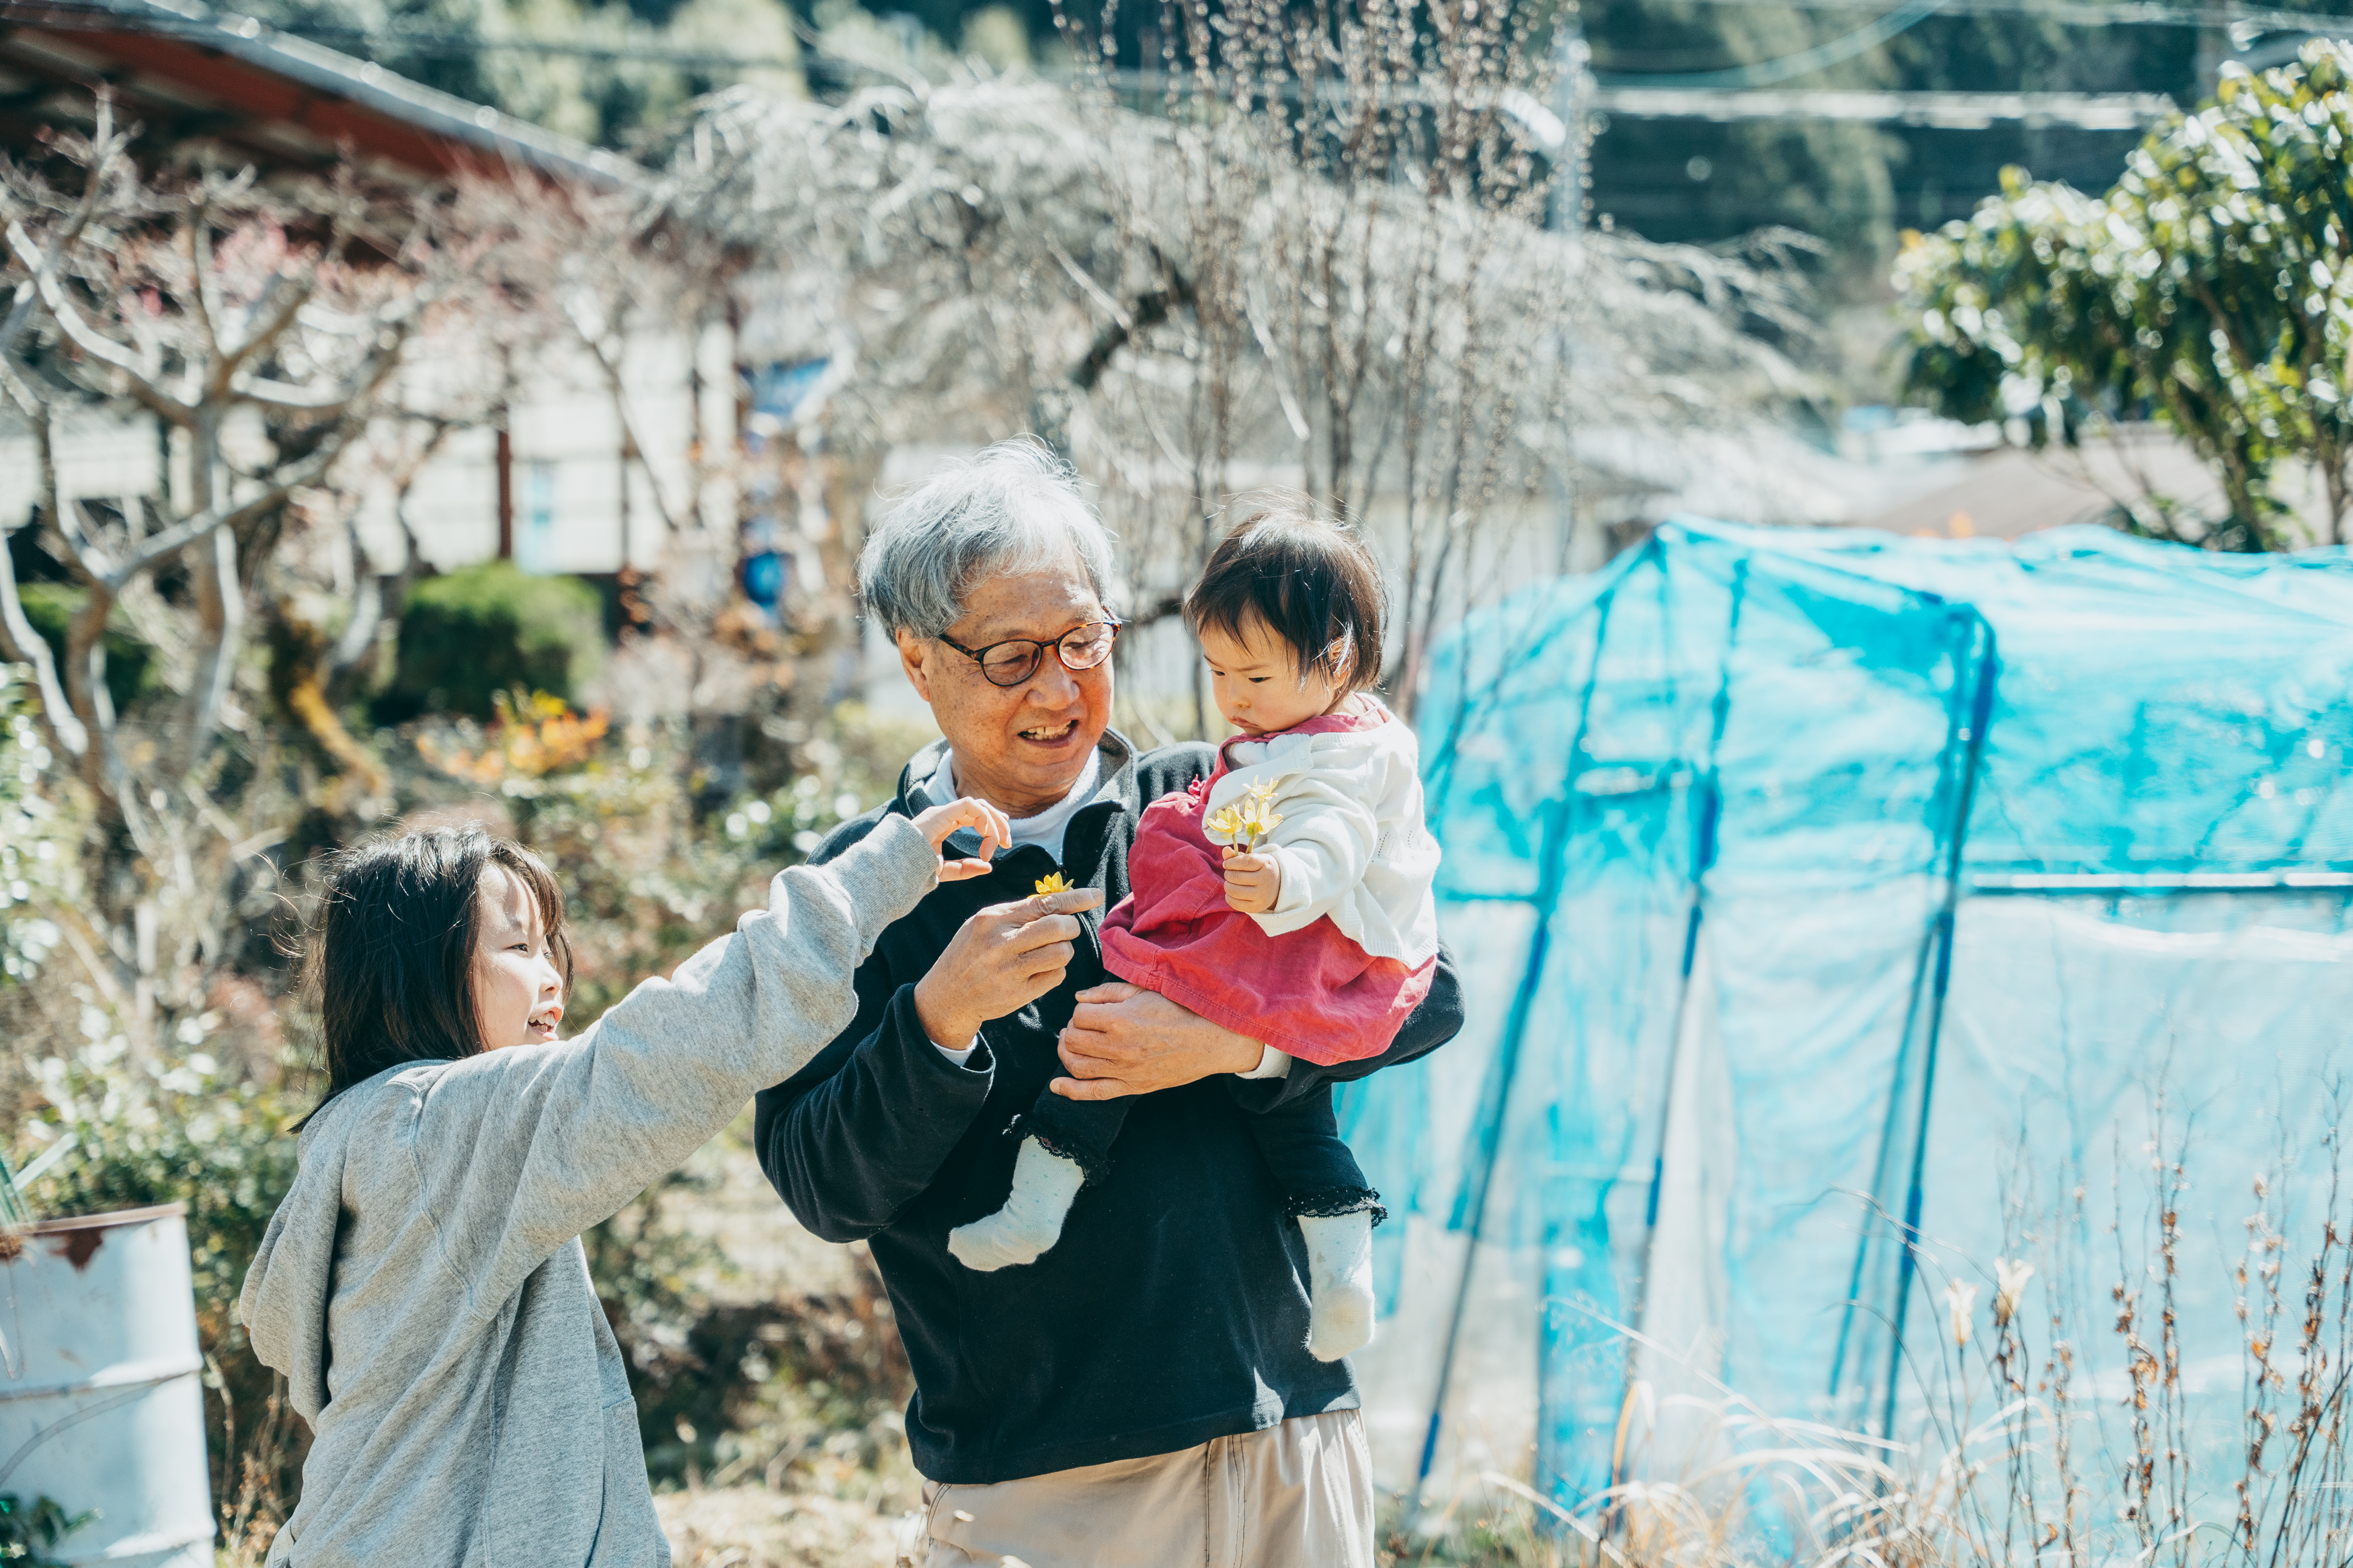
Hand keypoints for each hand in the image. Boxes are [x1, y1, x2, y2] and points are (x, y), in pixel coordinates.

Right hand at [910, 796, 1012, 881]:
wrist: (891, 871)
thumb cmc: (910, 872)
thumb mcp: (944, 871)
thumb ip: (965, 869)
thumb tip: (989, 867)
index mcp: (942, 824)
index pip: (973, 814)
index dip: (991, 825)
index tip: (999, 847)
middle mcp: (942, 815)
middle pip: (979, 807)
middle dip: (998, 822)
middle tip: (1007, 843)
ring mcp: (940, 812)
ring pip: (978, 804)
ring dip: (994, 821)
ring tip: (1000, 842)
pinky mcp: (939, 813)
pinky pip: (970, 805)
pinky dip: (985, 820)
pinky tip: (988, 838)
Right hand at [913, 885, 1104, 1047]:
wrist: (946, 996)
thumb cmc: (971, 954)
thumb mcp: (982, 924)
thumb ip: (1017, 913)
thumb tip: (1062, 902)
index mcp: (993, 918)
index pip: (1044, 903)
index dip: (1075, 898)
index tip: (1096, 896)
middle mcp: (1001, 943)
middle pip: (1060, 927)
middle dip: (1070, 928)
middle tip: (1064, 932)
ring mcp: (1009, 970)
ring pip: (1062, 953)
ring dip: (1063, 952)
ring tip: (1047, 954)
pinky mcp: (1018, 994)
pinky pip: (1057, 976)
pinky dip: (1055, 972)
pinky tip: (1038, 972)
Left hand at [1050, 982, 1260, 1100]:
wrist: (1211, 1040)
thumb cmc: (1180, 1011)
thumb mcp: (1145, 991)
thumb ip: (1108, 992)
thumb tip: (1078, 998)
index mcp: (1120, 1019)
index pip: (1078, 1015)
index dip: (1080, 1011)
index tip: (1090, 1010)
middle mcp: (1118, 1047)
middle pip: (1073, 1040)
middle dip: (1070, 1030)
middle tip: (1078, 1026)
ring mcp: (1124, 1070)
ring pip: (1077, 1066)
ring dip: (1065, 1054)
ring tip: (1069, 1046)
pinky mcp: (1132, 1086)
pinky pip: (1094, 1093)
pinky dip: (1070, 1091)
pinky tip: (1056, 1086)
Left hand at [1220, 846, 1279, 913]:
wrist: (1277, 886)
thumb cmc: (1261, 869)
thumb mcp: (1254, 859)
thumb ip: (1238, 856)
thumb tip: (1225, 850)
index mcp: (1265, 864)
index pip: (1245, 862)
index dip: (1231, 862)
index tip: (1226, 864)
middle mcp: (1265, 880)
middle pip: (1237, 877)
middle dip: (1228, 874)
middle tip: (1229, 873)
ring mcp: (1261, 895)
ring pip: (1235, 891)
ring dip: (1227, 886)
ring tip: (1229, 883)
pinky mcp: (1256, 907)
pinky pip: (1236, 904)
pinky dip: (1229, 897)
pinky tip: (1231, 893)